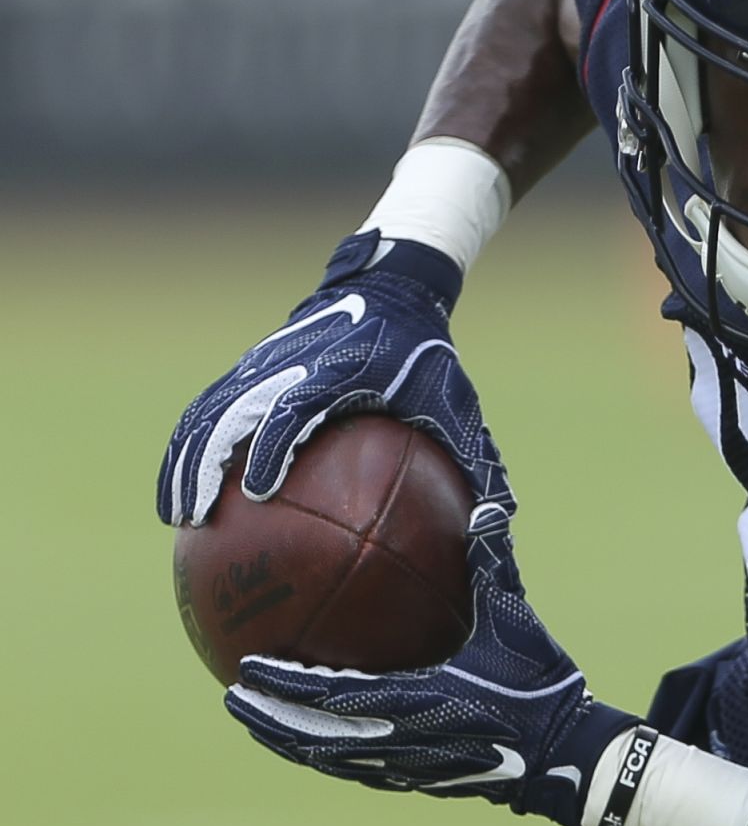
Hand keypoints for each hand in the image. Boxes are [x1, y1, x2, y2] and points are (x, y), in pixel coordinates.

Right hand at [158, 231, 498, 525]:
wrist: (391, 288)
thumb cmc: (431, 359)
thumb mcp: (460, 409)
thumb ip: (478, 469)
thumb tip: (494, 537)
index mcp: (341, 369)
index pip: (293, 404)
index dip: (271, 446)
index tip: (257, 491)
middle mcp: (292, 360)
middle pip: (231, 409)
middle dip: (206, 463)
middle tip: (196, 520)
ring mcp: (264, 360)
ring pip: (208, 410)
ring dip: (185, 460)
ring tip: (175, 516)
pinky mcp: (250, 366)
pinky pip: (209, 408)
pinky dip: (189, 446)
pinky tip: (183, 493)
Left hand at [223, 500, 633, 825]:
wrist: (566, 755)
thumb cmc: (540, 683)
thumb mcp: (516, 618)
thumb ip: (492, 562)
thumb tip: (483, 501)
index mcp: (419, 702)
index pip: (334, 698)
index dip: (287, 687)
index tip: (248, 668)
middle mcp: (403, 743)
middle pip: (316, 739)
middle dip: (270, 720)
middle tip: (231, 696)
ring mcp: (406, 768)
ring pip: (330, 758)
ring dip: (288, 740)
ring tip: (253, 718)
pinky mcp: (416, 780)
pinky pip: (355, 767)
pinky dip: (321, 750)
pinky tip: (306, 733)